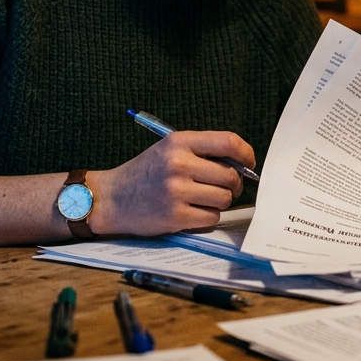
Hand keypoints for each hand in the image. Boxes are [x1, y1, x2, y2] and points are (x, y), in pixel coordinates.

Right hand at [86, 131, 254, 235]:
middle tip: (224, 188)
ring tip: (202, 199)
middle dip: (233, 185)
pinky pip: (212, 217)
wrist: (111, 199)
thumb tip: (242, 165)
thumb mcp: (169, 150)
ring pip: (224, 199)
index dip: (246, 154)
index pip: (228, 142)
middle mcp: (178, 164)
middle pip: (230, 176)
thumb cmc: (145, 173)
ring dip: (219, 202)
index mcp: (179, 142)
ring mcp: (176, 191)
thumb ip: (202, 152)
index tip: (249, 163)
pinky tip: (192, 212)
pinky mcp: (175, 216)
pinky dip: (207, 217)